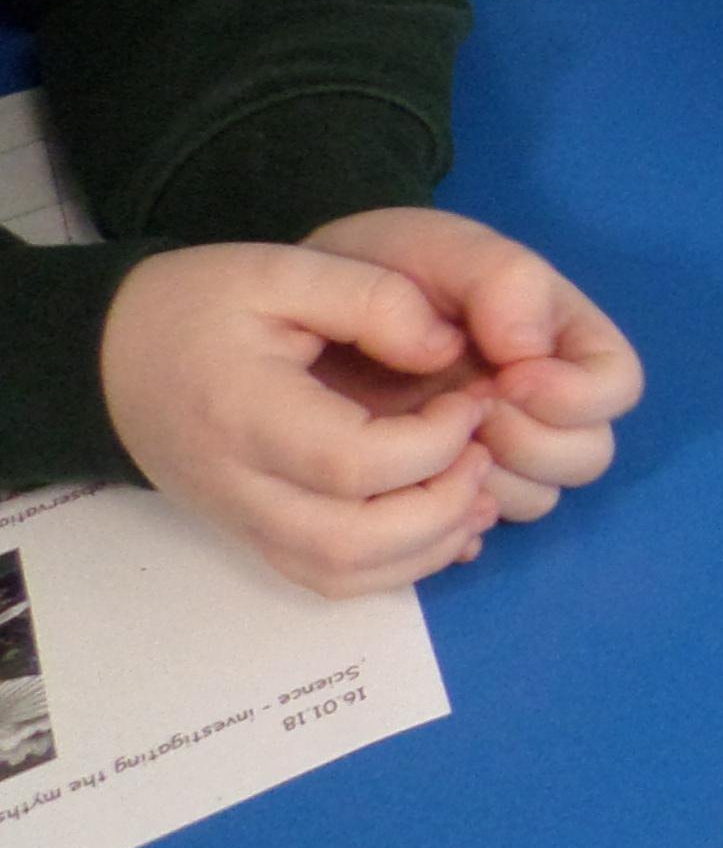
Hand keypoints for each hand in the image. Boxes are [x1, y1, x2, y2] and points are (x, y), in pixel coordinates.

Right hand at [99, 243, 499, 596]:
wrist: (114, 357)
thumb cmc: (200, 305)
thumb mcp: (283, 267)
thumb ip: (373, 299)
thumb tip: (449, 350)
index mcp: (246, 414)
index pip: (352, 464)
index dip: (434, 443)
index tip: (472, 399)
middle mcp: (241, 487)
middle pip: (352, 542)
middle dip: (443, 507)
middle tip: (483, 449)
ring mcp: (245, 523)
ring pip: (345, 575)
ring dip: (430, 546)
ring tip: (478, 487)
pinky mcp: (256, 537)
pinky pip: (330, 579)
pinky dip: (398, 565)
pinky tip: (446, 519)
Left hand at [303, 208, 644, 522]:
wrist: (297, 308)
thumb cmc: (379, 267)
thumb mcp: (439, 246)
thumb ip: (501, 280)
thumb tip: (529, 353)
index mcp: (561, 340)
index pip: (617, 387)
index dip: (574, 394)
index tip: (507, 375)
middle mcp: (544, 405)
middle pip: (586, 456)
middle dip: (527, 440)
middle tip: (461, 408)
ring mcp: (497, 454)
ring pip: (534, 500)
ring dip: (485, 478)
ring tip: (422, 437)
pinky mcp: (446, 496)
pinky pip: (470, 533)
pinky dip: (442, 517)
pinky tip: (401, 480)